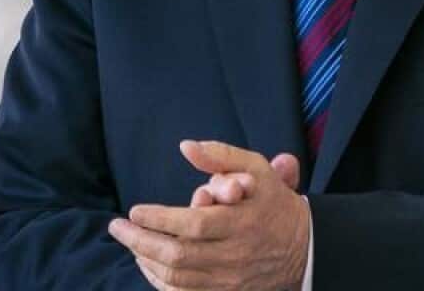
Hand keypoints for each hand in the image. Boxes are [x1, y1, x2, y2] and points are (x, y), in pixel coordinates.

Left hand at [108, 140, 309, 290]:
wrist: (305, 247)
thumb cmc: (273, 202)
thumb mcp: (256, 169)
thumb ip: (221, 156)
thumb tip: (186, 146)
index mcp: (241, 222)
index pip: (192, 225)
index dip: (159, 219)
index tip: (135, 210)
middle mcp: (234, 255)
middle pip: (178, 255)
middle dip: (140, 241)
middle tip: (118, 227)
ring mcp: (230, 280)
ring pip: (178, 278)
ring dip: (147, 261)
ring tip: (131, 242)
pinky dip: (161, 282)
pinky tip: (149, 264)